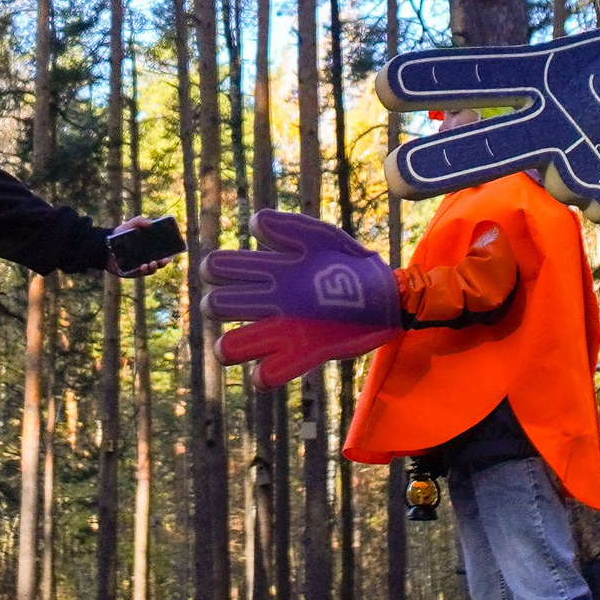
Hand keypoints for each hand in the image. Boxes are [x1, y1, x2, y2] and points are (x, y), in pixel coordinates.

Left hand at [108, 214, 177, 277]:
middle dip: (164, 262)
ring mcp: (140, 265)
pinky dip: (144, 270)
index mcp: (149, 247)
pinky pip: (141, 273)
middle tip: (165, 259)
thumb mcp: (131, 224)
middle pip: (160, 262)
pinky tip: (143, 266)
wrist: (104, 244)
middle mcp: (147, 257)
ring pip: (152, 269)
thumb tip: (152, 224)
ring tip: (152, 263)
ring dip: (154, 267)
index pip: (163, 251)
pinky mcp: (133, 271)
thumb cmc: (119, 234)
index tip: (174, 252)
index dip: (170, 253)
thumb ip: (141, 221)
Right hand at [202, 210, 402, 386]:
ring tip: (233, 346)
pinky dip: (263, 376)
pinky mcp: (306, 353)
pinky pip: (272, 373)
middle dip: (216, 306)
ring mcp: (287, 329)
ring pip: (238, 345)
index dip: (213, 269)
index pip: (222, 268)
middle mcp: (273, 301)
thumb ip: (289, 227)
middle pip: (222, 306)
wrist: (386, 295)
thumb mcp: (322, 237)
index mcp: (272, 271)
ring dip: (229, 347)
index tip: (217, 270)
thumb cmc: (349, 263)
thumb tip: (254, 224)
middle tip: (226, 305)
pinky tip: (266, 370)